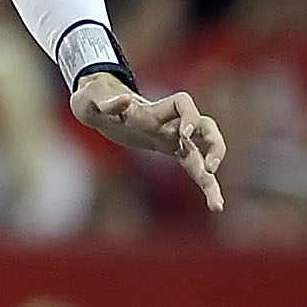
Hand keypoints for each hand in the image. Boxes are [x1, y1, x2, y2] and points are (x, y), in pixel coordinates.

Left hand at [71, 73, 226, 211]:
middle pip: (205, 126)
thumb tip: (125, 100)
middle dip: (214, 144)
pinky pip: (194, 167)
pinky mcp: (171, 151)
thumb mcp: (90, 100)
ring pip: (205, 150)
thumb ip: (105, 103)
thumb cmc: (94, 101)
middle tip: (210, 167)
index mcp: (153, 110)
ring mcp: (174, 138)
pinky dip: (206, 184)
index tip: (185, 134)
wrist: (99, 106)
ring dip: (214, 172)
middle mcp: (170, 122)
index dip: (189, 115)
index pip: (182, 103)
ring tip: (216, 203)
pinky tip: (216, 206)